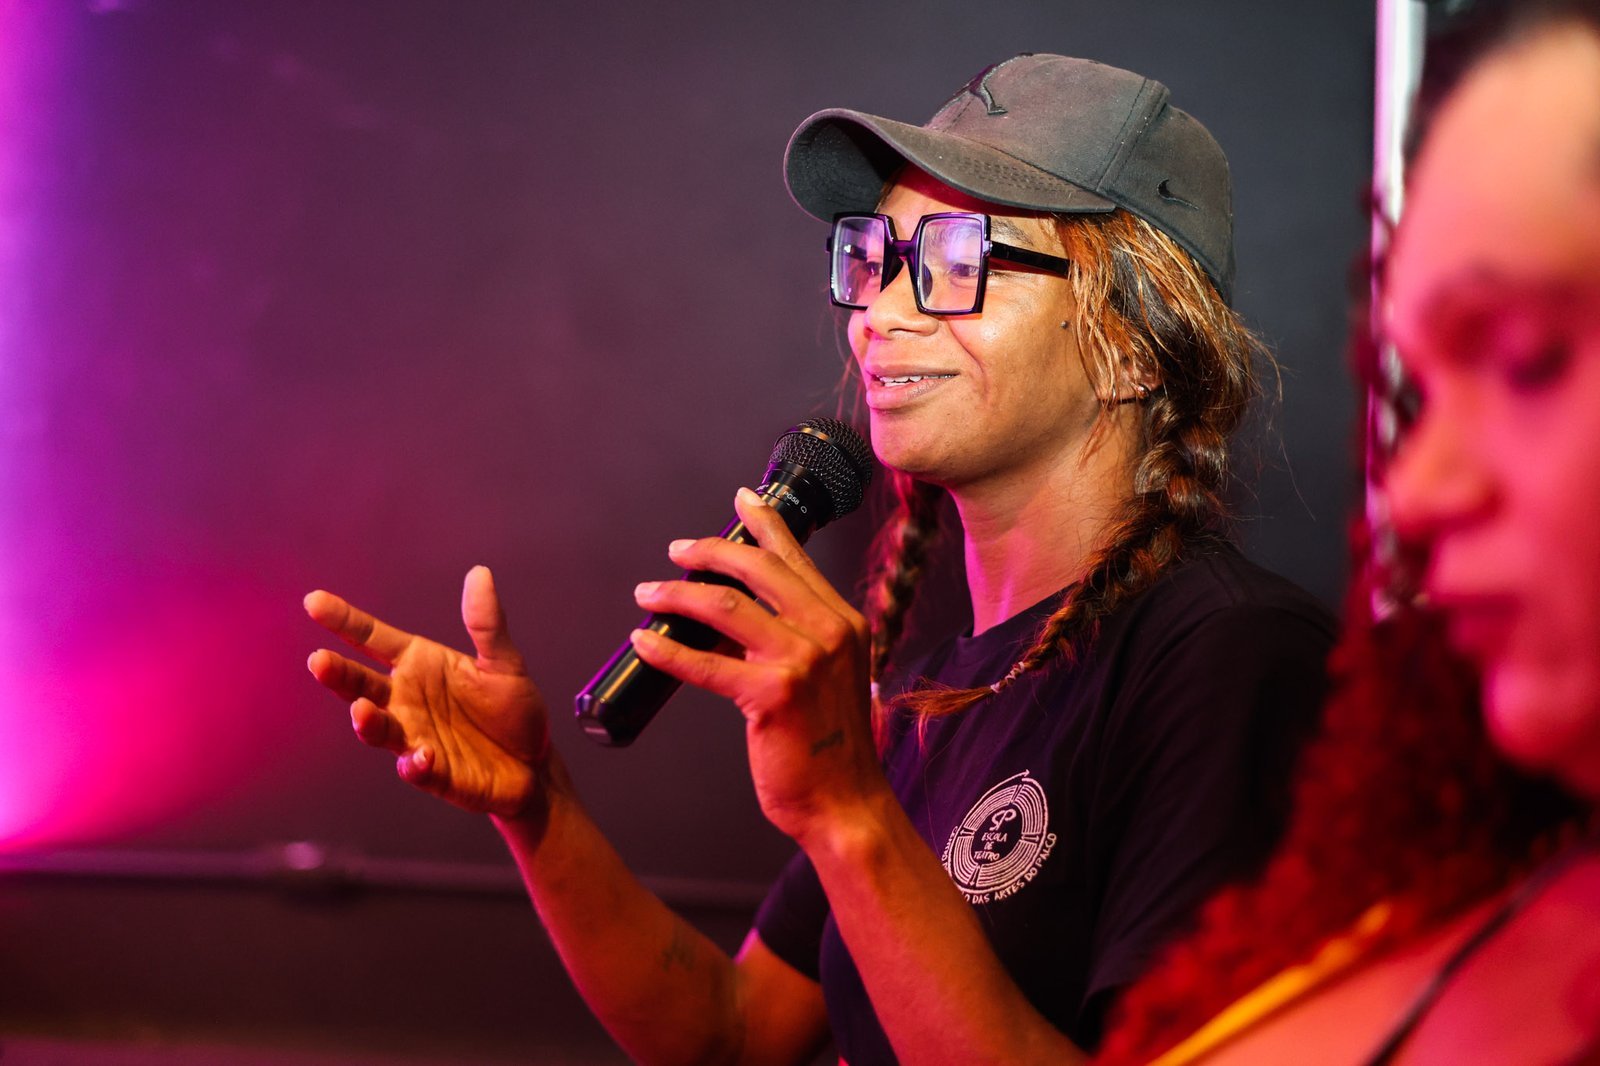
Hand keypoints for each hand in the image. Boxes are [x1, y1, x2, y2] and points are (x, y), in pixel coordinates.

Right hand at [304, 565, 547, 817]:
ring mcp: (413, 736)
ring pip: (377, 728)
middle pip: (360, 684)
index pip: (372, 638)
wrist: (533, 764)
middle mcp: (405, 699)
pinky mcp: (432, 773)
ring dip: (367, 721)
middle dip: (338, 675)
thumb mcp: (504, 662)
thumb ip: (487, 624)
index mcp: (418, 663)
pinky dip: (415, 764)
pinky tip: (424, 756)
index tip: (313, 601)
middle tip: (319, 661)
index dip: (343, 620)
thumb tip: (480, 573)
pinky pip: (415, 768)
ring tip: (363, 711)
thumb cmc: (512, 708)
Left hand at [628, 488, 888, 843]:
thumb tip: (733, 615)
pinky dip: (667, 650)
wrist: (847, 803)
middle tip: (677, 553)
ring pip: (724, 607)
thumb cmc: (832, 749)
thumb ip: (796, 639)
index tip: (742, 500)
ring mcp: (802, 662)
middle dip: (708, 552)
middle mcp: (827, 632)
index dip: (764, 524)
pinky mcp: (772, 696)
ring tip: (648, 595)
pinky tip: (644, 642)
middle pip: (756, 569)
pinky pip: (705, 663)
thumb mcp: (828, 677)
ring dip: (676, 596)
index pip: (795, 558)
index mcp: (843, 623)